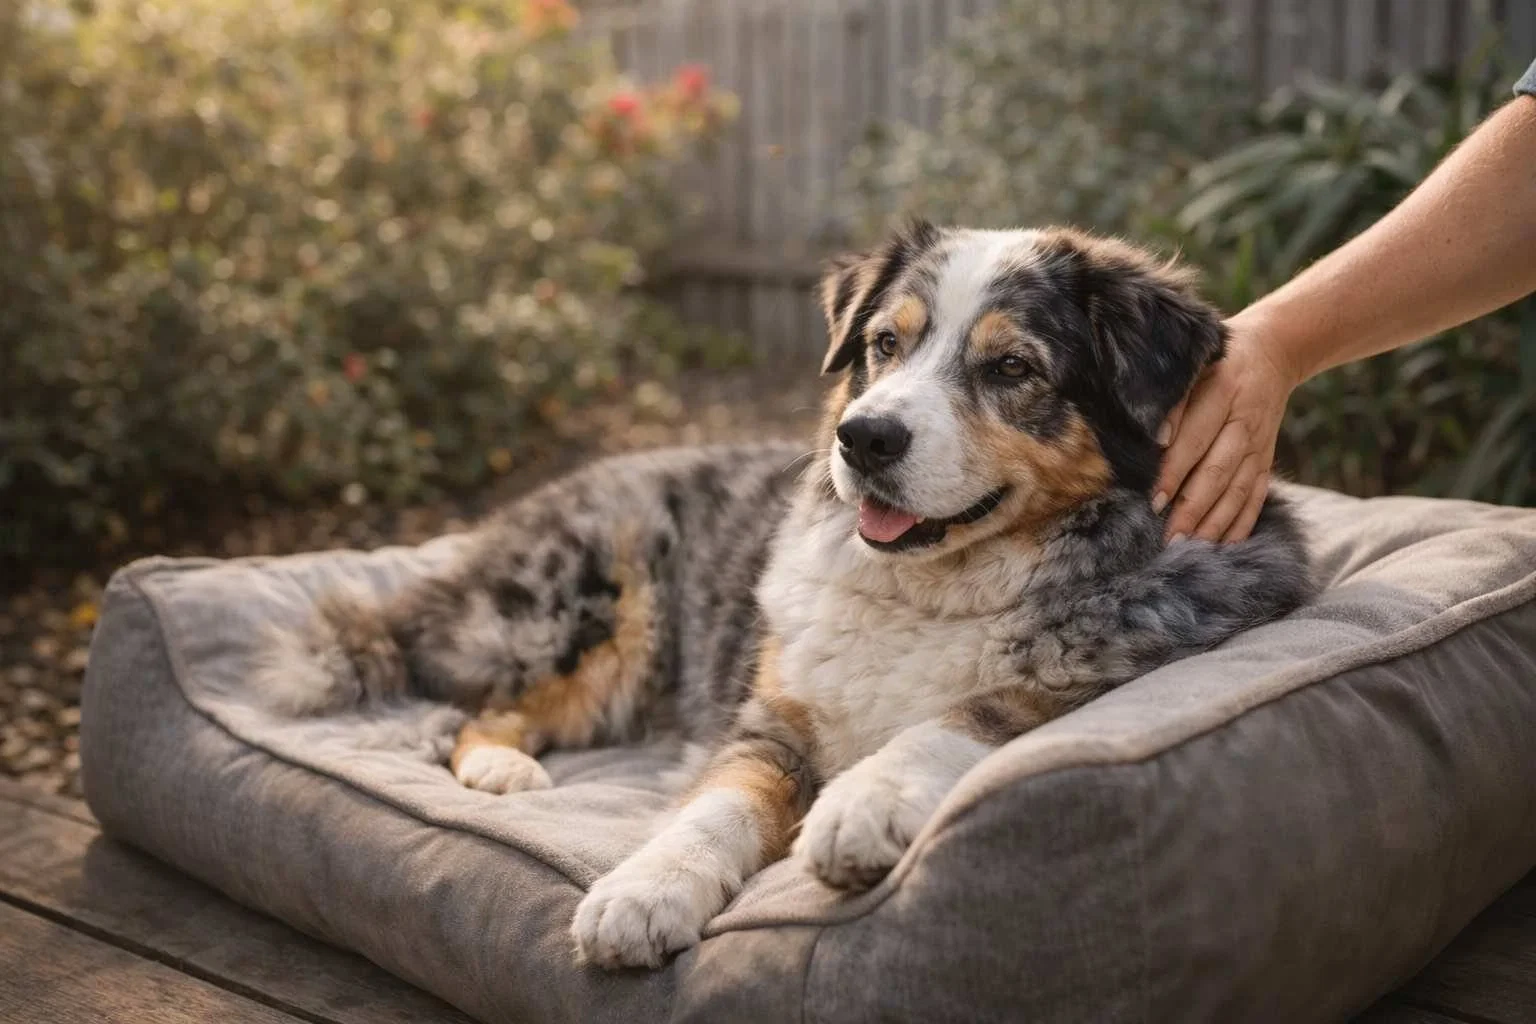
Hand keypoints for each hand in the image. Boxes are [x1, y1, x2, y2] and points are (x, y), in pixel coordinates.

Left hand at [1153, 313, 1298, 543]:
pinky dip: (1244, 522)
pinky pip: (1258, 494)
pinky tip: (1227, 545)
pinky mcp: (1268, 457)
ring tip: (1192, 548)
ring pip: (1239, 489)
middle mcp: (1245, 422)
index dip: (1174, 472)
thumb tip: (1157, 439)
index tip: (1154, 501)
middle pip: (1219, 471)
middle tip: (1169, 538)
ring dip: (1216, 522)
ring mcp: (1261, 444)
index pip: (1195, 439)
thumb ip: (1174, 399)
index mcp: (1224, 392)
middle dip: (1193, 508)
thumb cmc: (1217, 358)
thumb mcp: (1195, 364)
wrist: (1275, 349)